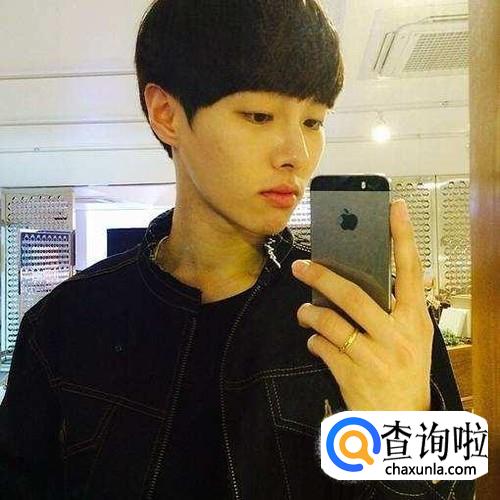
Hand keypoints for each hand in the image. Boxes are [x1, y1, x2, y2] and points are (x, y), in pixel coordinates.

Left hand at [291, 199, 433, 410]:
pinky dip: (313, 341)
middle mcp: (396, 335)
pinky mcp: (351, 374)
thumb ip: (397, 309)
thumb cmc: (406, 372)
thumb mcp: (413, 339)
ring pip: (329, 321)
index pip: (410, 270)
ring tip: (304, 313)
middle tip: (302, 267)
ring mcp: (374, 356)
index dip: (402, 237)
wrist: (402, 422)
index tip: (394, 207)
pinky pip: (321, 347)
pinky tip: (316, 342)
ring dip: (310, 314)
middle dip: (321, 277)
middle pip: (352, 294)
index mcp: (414, 320)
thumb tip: (376, 278)